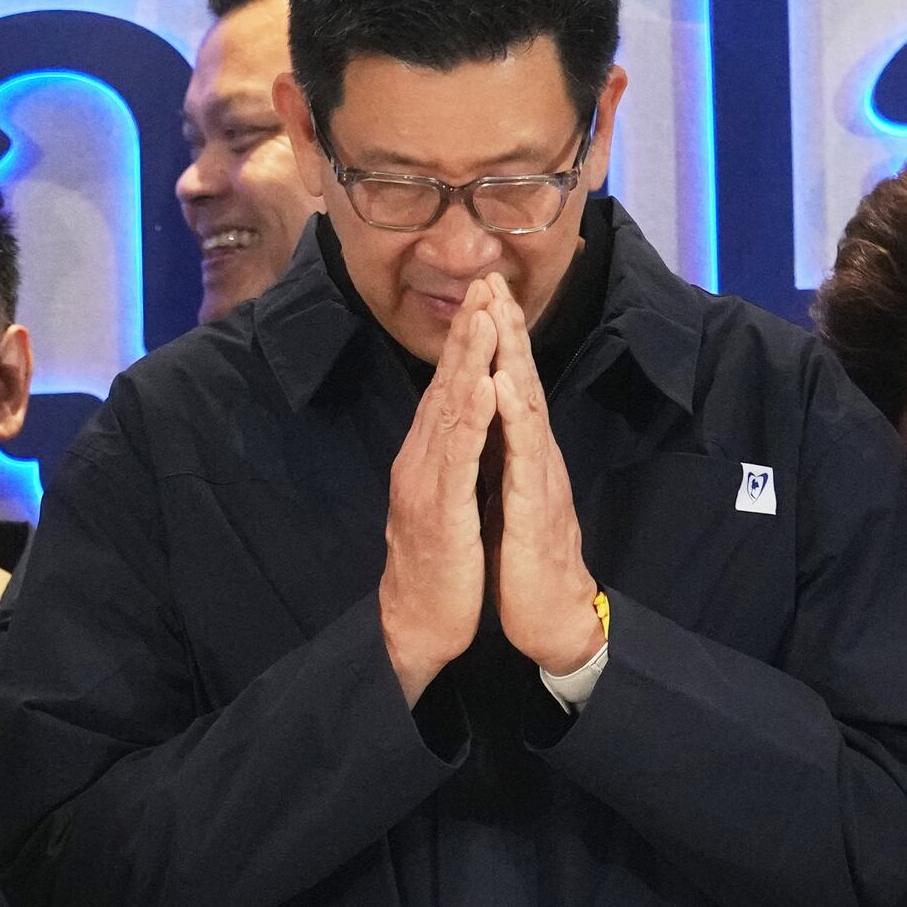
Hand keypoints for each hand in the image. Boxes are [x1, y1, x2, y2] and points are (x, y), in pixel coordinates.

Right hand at [377, 289, 500, 697]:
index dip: (468, 343)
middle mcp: (421, 461)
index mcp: (430, 459)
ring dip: (467, 361)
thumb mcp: (449, 503)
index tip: (487, 298)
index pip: (450, 390)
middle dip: (468, 332)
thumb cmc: (440, 567)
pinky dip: (468, 416)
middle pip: (446, 386)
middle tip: (484, 282)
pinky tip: (480, 385)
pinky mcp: (438, 510)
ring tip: (485, 317)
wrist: (418, 624)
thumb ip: (454, 462)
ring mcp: (425, 483)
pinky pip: (456, 455)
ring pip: (448, 410)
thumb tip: (466, 427)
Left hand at [483, 283, 603, 675]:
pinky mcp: (536, 509)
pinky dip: (515, 417)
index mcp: (523, 457)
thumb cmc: (528, 564)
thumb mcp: (509, 501)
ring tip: (500, 314)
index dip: (498, 343)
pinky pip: (524, 455)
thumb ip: (506, 461)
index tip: (483, 296)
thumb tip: (495, 428)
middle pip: (522, 384)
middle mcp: (536, 459)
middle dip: (507, 331)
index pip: (510, 389)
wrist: (550, 619)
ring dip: (514, 358)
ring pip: (527, 408)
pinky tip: (504, 385)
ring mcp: (540, 480)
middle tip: (493, 280)